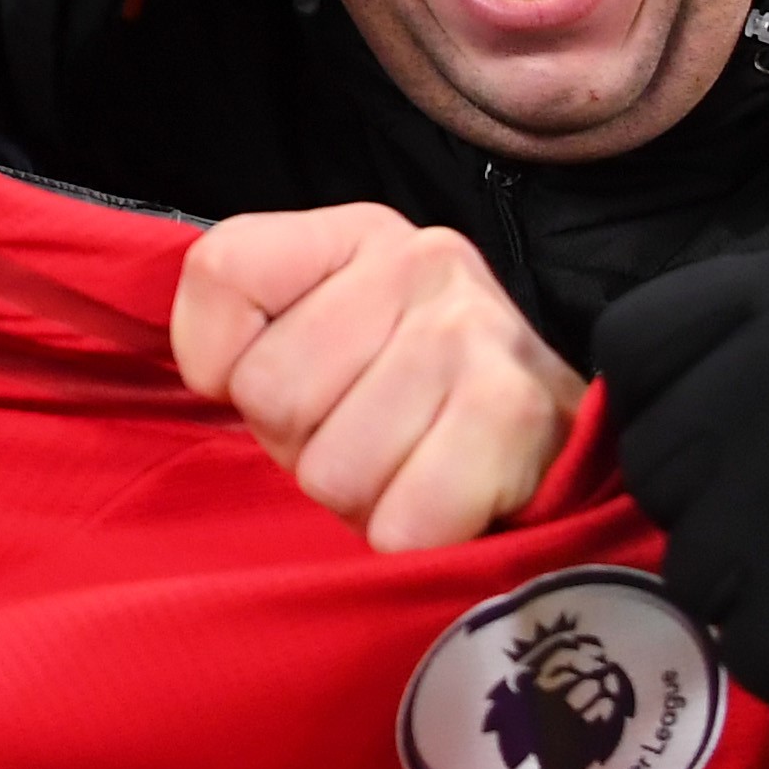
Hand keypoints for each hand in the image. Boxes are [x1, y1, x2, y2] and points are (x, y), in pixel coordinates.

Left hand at [171, 203, 581, 549]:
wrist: (557, 446)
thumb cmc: (414, 398)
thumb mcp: (325, 327)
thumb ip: (248, 325)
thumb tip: (212, 376)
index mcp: (360, 232)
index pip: (221, 273)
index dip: (222, 361)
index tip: (282, 378)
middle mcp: (421, 261)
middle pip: (268, 392)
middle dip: (303, 444)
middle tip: (364, 437)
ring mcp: (472, 333)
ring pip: (329, 470)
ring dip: (360, 497)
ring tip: (408, 466)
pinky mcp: (513, 414)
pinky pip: (398, 523)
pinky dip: (409, 536)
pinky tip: (444, 501)